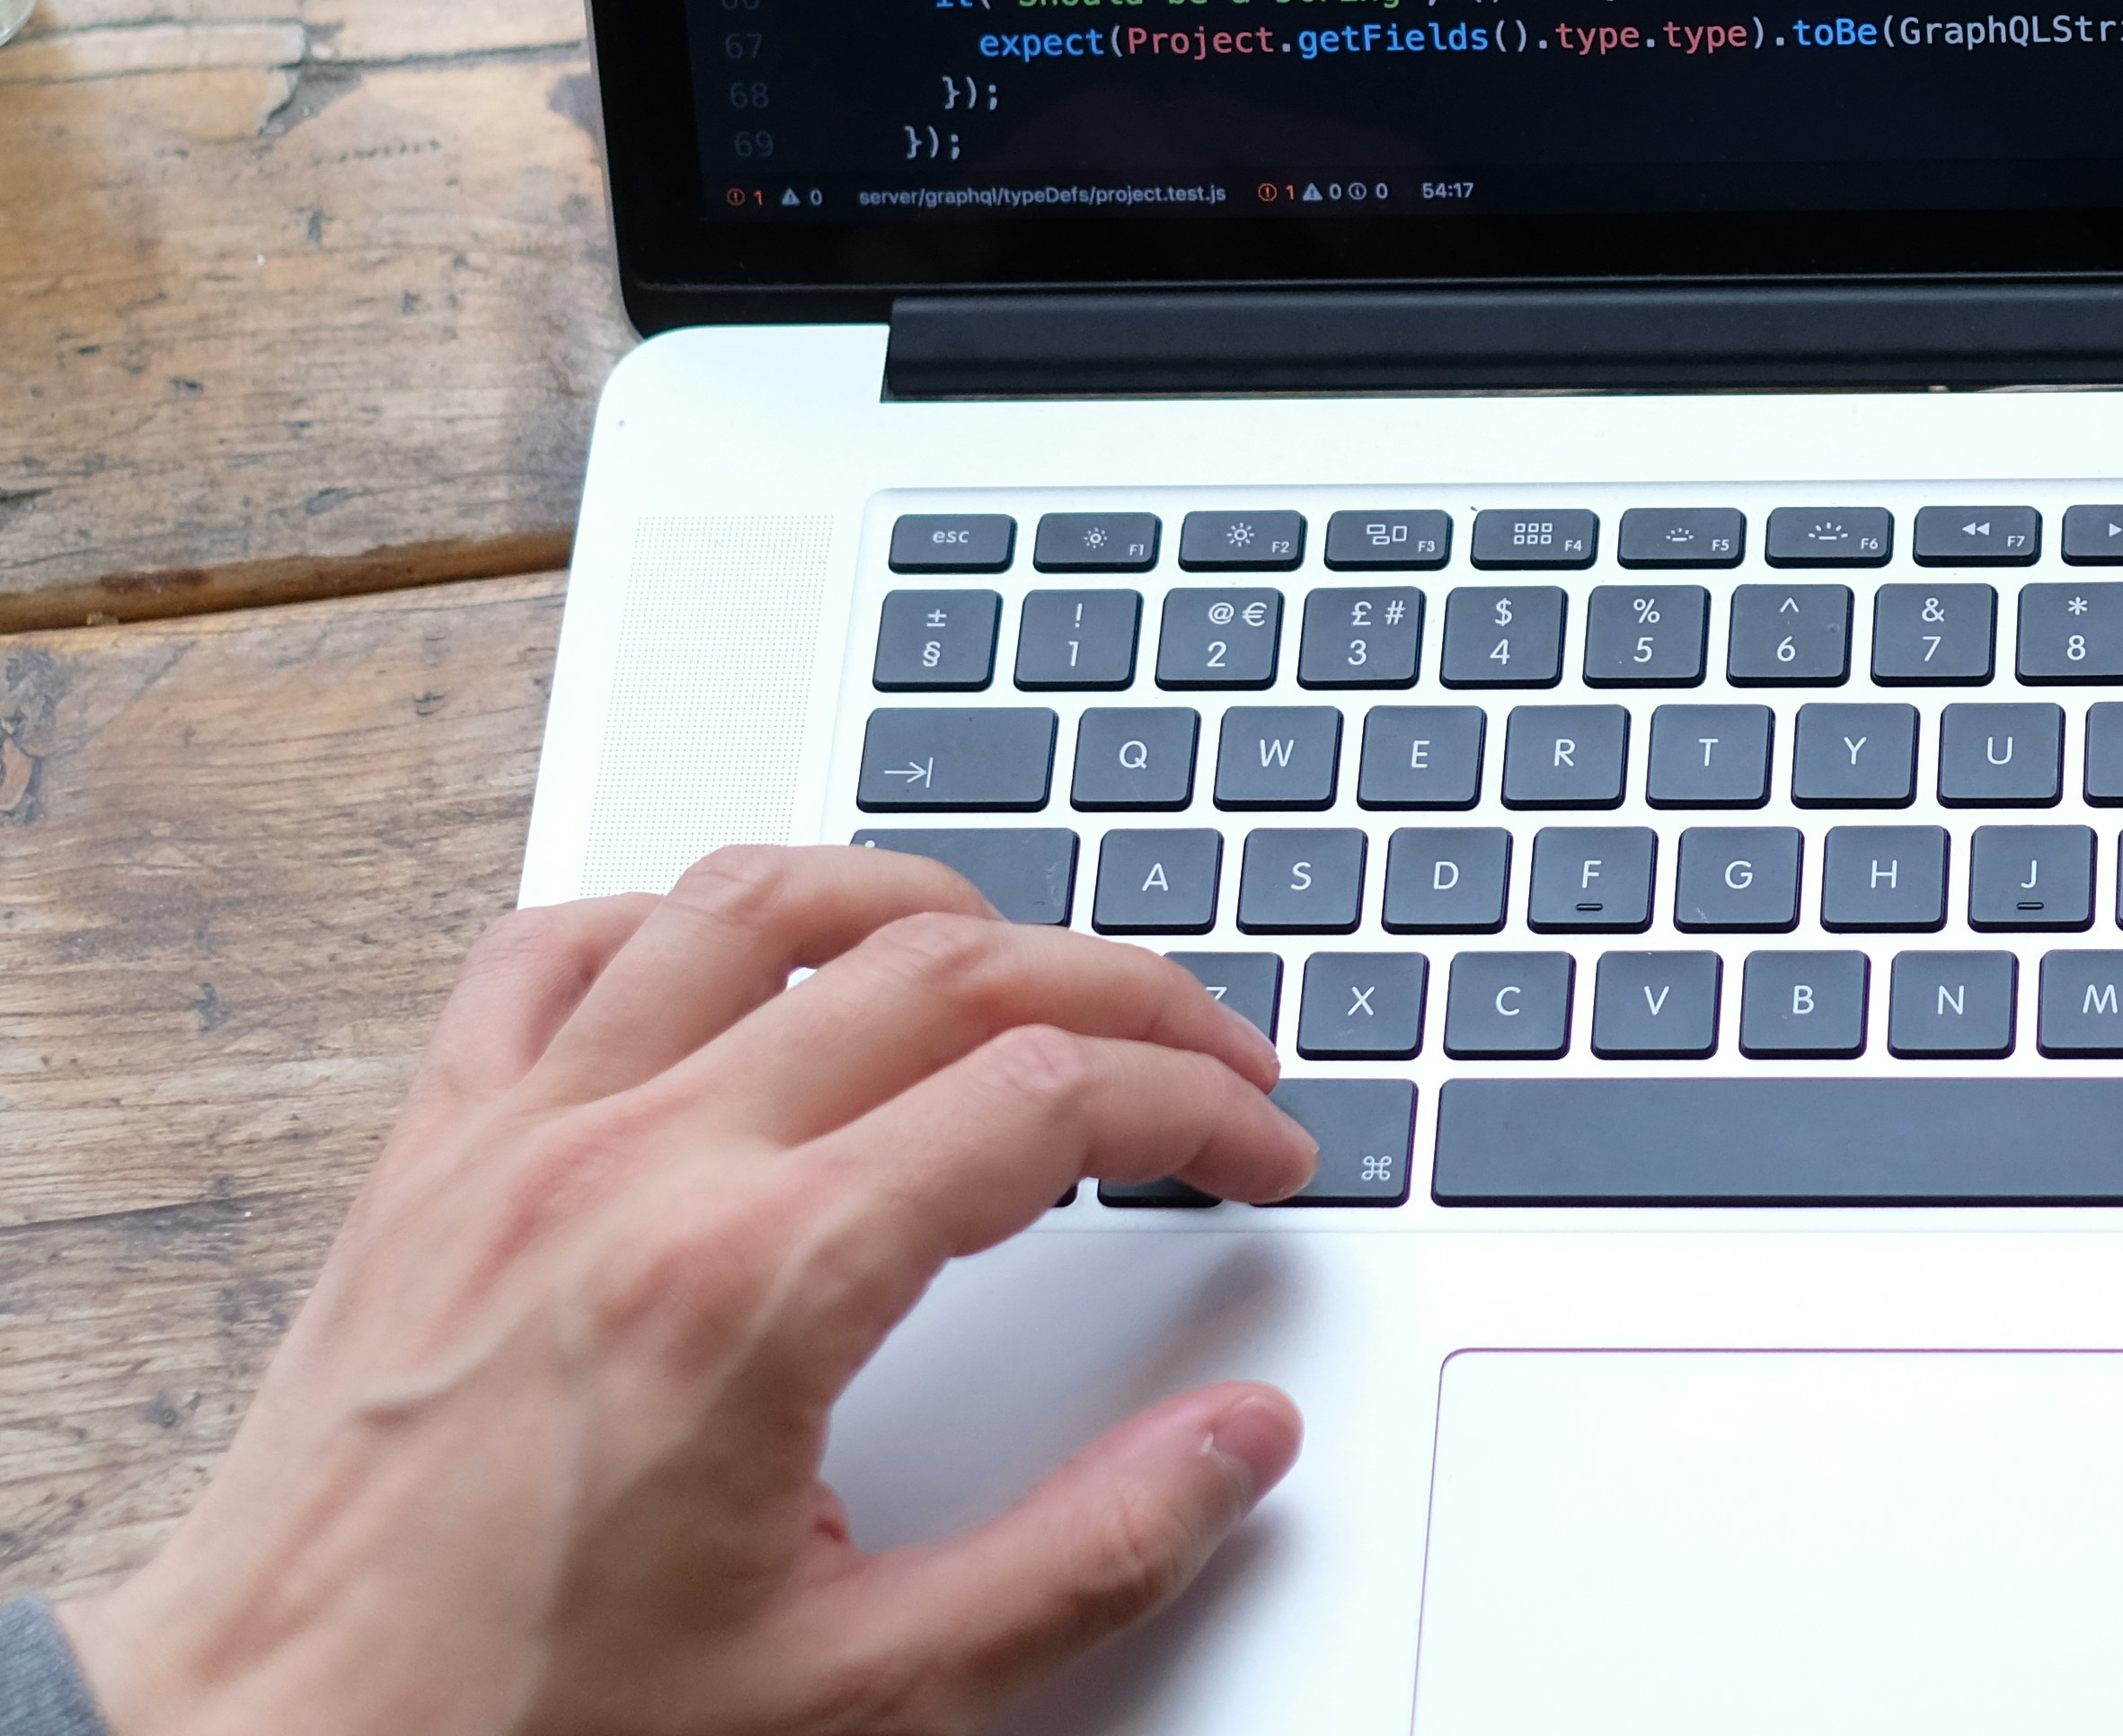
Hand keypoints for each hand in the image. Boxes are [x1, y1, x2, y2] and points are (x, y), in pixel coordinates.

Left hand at [63, 845, 1319, 1735]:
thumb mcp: (856, 1704)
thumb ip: (1081, 1562)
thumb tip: (1238, 1440)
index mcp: (758, 1287)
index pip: (1048, 1101)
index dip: (1194, 1106)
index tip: (1257, 1148)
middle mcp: (645, 1166)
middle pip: (947, 967)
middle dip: (1120, 991)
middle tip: (1205, 1055)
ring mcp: (525, 1134)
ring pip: (761, 900)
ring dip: (917, 902)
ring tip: (1012, 958)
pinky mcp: (432, 1147)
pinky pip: (554, 946)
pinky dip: (675, 917)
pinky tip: (746, 963)